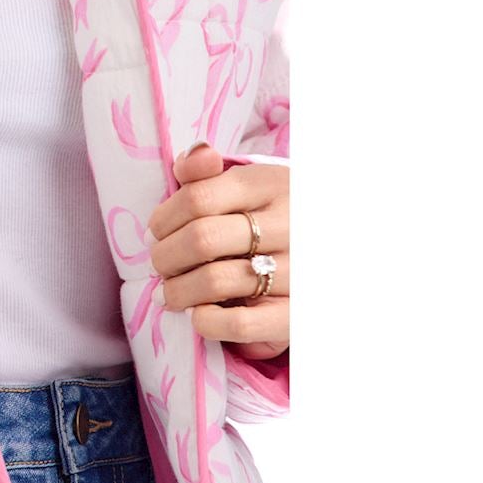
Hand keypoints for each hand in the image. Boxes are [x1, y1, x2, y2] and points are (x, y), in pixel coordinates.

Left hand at [145, 142, 288, 357]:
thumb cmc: (272, 220)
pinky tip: (199, 315)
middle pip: (201, 239)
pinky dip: (206, 321)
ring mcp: (299, 271)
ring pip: (215, 281)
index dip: (163, 220)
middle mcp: (291, 225)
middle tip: (160, 266)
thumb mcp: (247, 186)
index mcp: (273, 185)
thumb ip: (207, 172)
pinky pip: (239, 324)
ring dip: (178, 290)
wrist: (328, 258)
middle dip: (165, 257)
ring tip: (171, 294)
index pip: (198, 197)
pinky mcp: (297, 315)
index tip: (154, 234)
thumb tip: (191, 158)